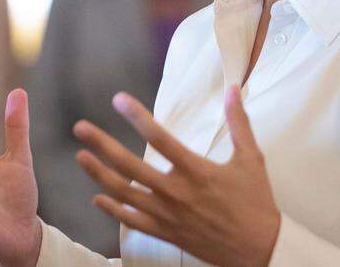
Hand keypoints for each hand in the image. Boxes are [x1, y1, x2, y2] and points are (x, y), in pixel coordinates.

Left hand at [73, 85, 279, 266]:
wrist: (259, 250)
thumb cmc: (256, 202)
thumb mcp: (251, 158)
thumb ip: (239, 122)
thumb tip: (233, 89)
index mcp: (197, 171)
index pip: (160, 138)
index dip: (137, 117)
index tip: (118, 99)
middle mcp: (177, 193)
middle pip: (130, 166)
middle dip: (102, 144)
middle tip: (80, 128)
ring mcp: (168, 216)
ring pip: (124, 194)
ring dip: (99, 174)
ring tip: (81, 157)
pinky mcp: (166, 233)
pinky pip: (132, 221)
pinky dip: (113, 209)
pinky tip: (98, 197)